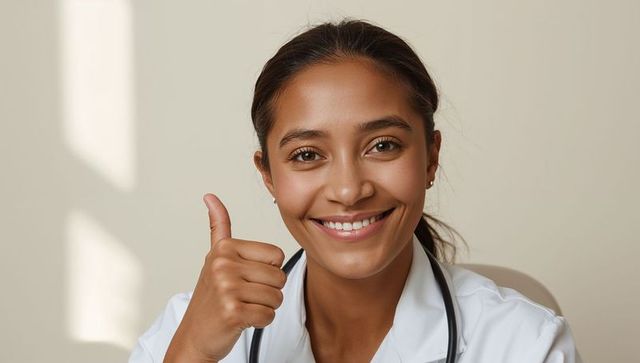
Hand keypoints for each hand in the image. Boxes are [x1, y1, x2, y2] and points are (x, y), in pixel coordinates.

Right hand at [164, 193, 286, 362]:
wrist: (194, 335)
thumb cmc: (212, 297)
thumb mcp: (214, 258)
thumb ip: (218, 227)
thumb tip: (210, 196)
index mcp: (225, 248)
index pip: (276, 255)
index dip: (268, 271)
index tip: (245, 278)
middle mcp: (223, 265)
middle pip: (279, 277)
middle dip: (268, 291)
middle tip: (244, 296)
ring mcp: (226, 288)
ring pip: (276, 297)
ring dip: (265, 307)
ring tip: (243, 306)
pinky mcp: (232, 312)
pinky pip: (268, 315)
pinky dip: (260, 321)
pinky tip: (242, 319)